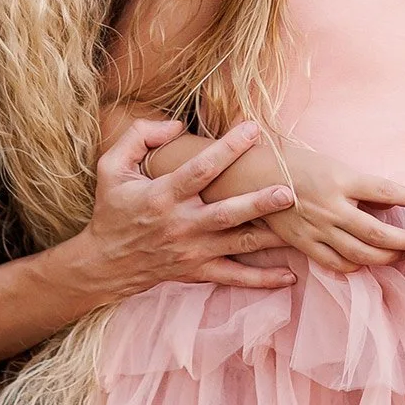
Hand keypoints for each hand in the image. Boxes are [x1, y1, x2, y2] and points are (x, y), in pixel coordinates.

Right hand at [70, 119, 297, 296]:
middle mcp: (181, 225)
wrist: (104, 262)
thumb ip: (139, 137)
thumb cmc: (112, 209)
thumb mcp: (111, 167)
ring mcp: (192, 251)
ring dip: (271, 237)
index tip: (253, 128)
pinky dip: (263, 279)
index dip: (228, 148)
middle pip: (227, 213)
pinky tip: (290, 276)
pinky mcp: (198, 271)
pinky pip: (235, 277)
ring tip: (300, 229)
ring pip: (238, 244)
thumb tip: (176, 125)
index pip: (201, 169)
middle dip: (259, 202)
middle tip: (289, 191)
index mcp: (162, 195)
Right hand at [259, 140, 404, 273]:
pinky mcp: (304, 244)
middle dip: (404, 242)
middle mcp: (331, 207)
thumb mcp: (333, 165)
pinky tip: (365, 263)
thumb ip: (361, 186)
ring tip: (399, 256)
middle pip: (378, 233)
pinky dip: (355, 266)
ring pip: (360, 254)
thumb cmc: (297, 165)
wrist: (255, 176)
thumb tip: (390, 204)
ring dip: (386, 258)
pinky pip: (335, 263)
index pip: (384, 192)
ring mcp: (317, 229)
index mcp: (340, 181)